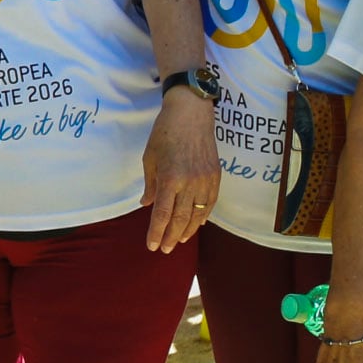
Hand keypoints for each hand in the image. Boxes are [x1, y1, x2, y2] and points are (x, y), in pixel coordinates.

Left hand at [140, 87, 219, 251]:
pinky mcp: (216, 176)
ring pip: (198, 214)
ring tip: (179, 240)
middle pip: (180, 218)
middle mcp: (189, 182)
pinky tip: (196, 224)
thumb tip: (147, 205)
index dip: (157, 232)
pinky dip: (203, 216)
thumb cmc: (165, 132)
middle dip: (171, 236)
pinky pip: (210, 203)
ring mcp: (205, 180)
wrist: (191, 113)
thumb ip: (150, 184)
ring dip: (187, 230)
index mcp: (169, 178)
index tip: (152, 245)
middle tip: (165, 249)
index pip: (162, 214)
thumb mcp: (150, 158)